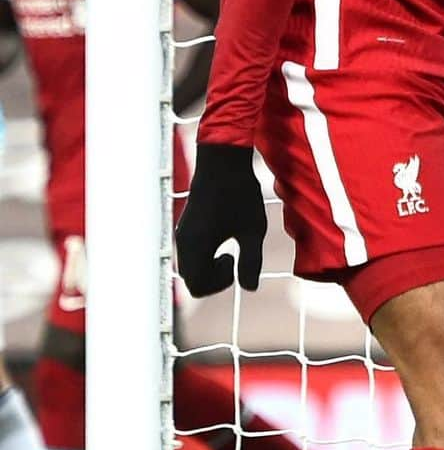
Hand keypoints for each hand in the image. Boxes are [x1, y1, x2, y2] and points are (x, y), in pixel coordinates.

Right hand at [176, 143, 266, 296]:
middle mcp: (184, 242)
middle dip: (214, 278)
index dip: (219, 285)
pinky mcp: (187, 226)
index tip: (235, 263)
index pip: (197, 287)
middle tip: (234, 257)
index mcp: (197, 246)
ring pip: (191, 267)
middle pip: (192, 280)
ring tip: (230, 247)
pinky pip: (191, 254)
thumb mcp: (253, 229)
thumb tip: (250, 288)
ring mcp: (183, 234)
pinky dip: (206, 256)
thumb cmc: (240, 193)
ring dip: (210, 267)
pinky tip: (224, 237)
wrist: (222, 161)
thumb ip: (251, 261)